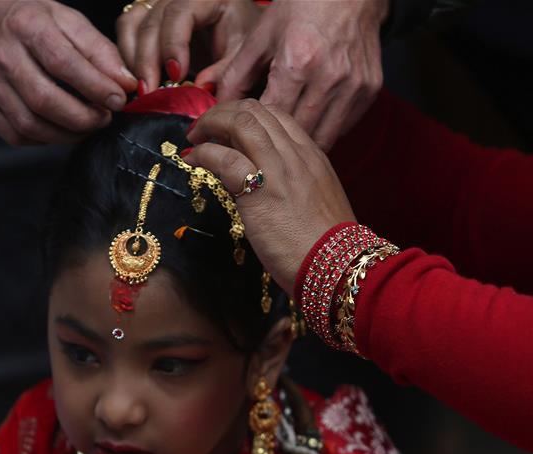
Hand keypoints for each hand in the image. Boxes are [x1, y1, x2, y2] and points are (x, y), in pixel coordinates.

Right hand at [0, 0, 136, 144]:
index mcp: (27, 26)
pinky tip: (60, 129)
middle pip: (44, 100)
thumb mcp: (66, 20)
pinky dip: (44, 139)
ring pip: (29, 124)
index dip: (95, 87)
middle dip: (82, 117)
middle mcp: (2, 55)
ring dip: (66, 134)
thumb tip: (124, 82)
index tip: (118, 99)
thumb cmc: (29, 21)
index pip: (63, 63)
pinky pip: (16, 135)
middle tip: (103, 118)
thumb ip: (98, 50)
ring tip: (86, 126)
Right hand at [116, 0, 260, 93]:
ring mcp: (158, 5)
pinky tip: (139, 80)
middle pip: (150, 21)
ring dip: (132, 60)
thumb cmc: (240, 38)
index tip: (175, 76)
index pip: (180, 13)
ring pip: (131, 25)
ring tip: (144, 89)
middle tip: (150, 93)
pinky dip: (128, 58)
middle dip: (147, 61)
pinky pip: (127, 33)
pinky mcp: (146, 18)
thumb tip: (201, 89)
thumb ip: (226, 70)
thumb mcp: (243, 53)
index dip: (173, 45)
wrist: (234, 32)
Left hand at [184, 99, 356, 291]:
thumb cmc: (324, 242)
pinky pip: (225, 158)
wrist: (338, 264)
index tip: (225, 127)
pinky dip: (204, 153)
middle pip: (254, 110)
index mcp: (311, 154)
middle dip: (222, 112)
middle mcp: (296, 153)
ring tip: (195, 138)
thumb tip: (255, 178)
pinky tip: (194, 160)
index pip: (275, 114)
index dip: (244, 113)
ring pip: (241, 123)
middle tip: (203, 128)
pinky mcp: (260, 191)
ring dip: (210, 124)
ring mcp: (279, 169)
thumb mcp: (312, 198)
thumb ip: (289, 181)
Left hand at [217, 0, 387, 149]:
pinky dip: (324, 131)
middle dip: (275, 143)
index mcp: (298, 63)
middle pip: (295, 134)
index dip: (251, 131)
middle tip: (259, 146)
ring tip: (283, 142)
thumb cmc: (303, 7)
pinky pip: (343, 128)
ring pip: (322, 139)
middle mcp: (330, 77)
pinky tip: (309, 123)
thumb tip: (215, 108)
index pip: (269, 117)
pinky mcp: (370, 91)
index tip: (239, 137)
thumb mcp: (261, 36)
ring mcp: (354, 86)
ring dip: (301, 144)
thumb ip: (235, 75)